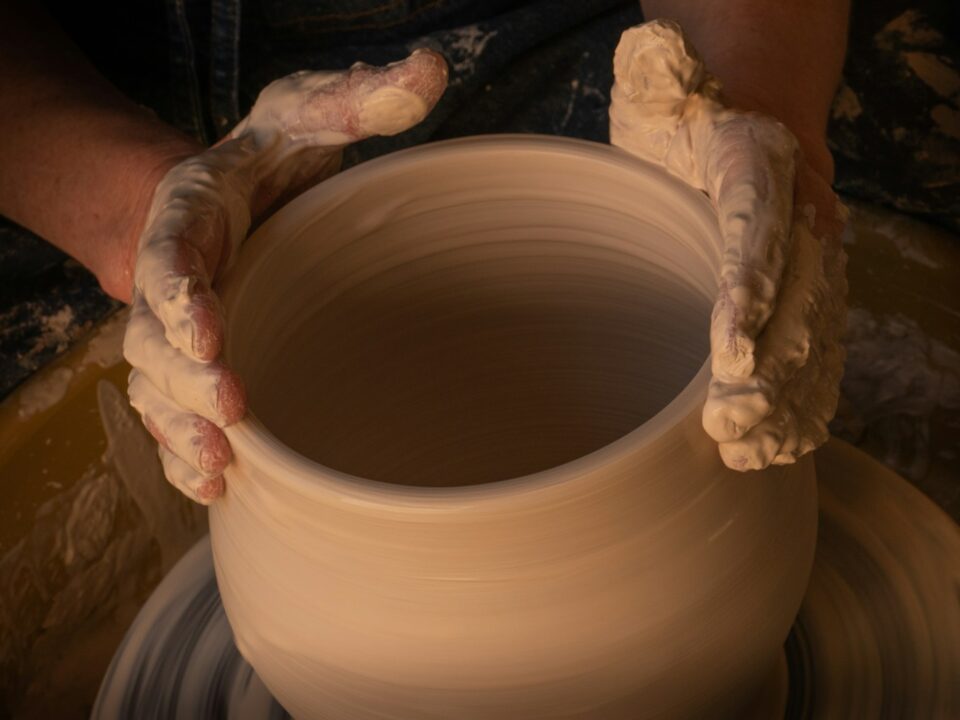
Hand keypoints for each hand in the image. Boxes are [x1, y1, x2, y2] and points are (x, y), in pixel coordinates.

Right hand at [123, 50, 448, 501]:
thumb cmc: (273, 159)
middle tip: (232, 411)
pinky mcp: (195, 368)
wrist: (236, 197)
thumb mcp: (310, 115)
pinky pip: (175, 416)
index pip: (169, 257)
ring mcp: (177, 333)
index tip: (208, 330)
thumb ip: (358, 98)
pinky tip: (216, 485)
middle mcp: (172, 282)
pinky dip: (186, 453)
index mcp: (192, 216)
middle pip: (153, 340)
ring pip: (158, 390)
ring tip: (220, 467)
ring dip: (182, 431)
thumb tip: (433, 70)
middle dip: (185, 380)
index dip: (178, 296)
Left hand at [609, 20, 846, 469]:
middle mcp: (800, 217)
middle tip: (728, 425)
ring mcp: (810, 261)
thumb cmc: (690, 113)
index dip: (749, 292)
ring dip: (784, 400)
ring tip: (750, 452)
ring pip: (810, 337)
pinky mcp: (808, 295)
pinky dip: (804, 400)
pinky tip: (785, 445)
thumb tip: (654, 62)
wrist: (753, 115)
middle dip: (765, 372)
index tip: (732, 350)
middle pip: (793, 300)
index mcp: (761, 163)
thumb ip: (663, 81)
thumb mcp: (666, 86)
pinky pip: (817, 351)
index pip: (756, 229)